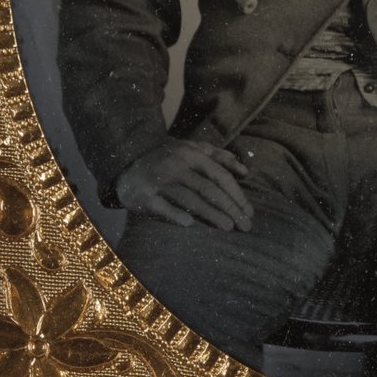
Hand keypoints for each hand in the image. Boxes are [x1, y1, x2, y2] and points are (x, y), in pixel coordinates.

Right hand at [114, 139, 255, 230]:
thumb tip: (246, 171)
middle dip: (230, 208)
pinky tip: (189, 224)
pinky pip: (162, 206)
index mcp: (190, 154)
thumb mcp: (191, 149)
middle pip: (209, 189)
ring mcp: (160, 180)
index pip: (220, 175)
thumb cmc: (167, 159)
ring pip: (190, 199)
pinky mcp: (145, 195)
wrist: (126, 165)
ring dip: (211, 214)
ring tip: (228, 227)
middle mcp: (176, 166)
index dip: (237, 194)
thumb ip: (218, 156)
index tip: (249, 212)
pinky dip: (175, 214)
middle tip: (245, 226)